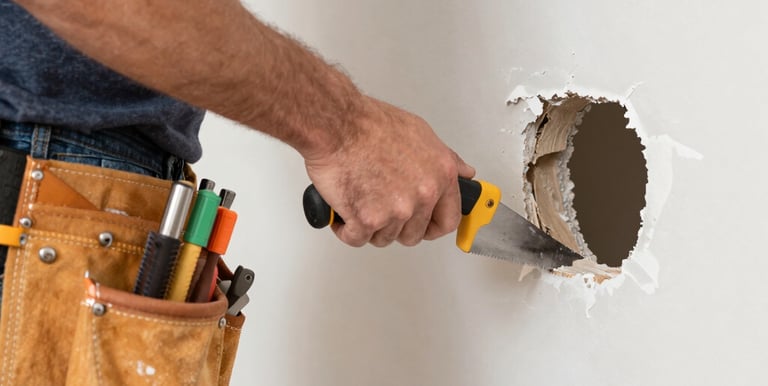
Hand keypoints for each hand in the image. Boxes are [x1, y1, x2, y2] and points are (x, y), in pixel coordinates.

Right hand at [304, 96, 474, 246]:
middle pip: (413, 234)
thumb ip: (446, 159)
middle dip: (396, 226)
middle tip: (381, 207)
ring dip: (370, 226)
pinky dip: (346, 228)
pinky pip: (356, 238)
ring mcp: (395, 210)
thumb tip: (463, 173)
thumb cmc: (370, 124)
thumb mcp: (420, 132)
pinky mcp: (366, 220)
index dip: (434, 226)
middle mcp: (422, 195)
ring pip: (384, 238)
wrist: (337, 125)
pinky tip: (344, 212)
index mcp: (441, 175)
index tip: (426, 227)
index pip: (449, 219)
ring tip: (360, 200)